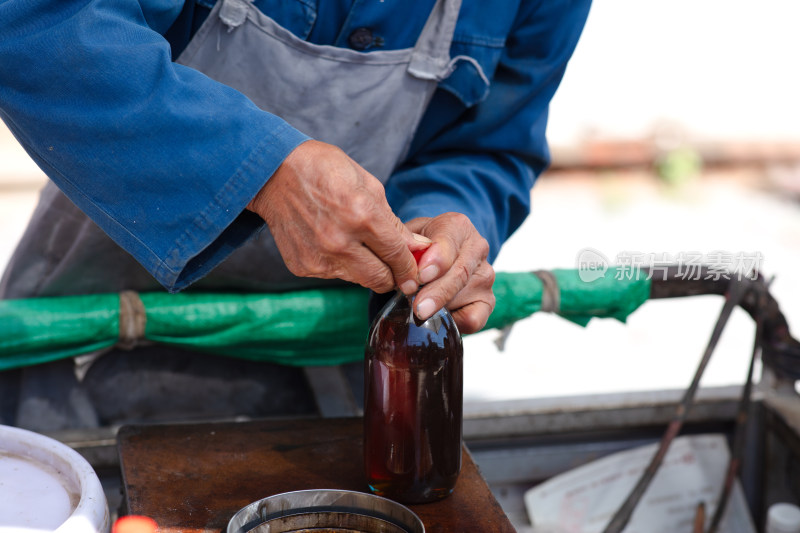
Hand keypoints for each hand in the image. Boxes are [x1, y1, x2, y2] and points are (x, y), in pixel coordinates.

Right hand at [246, 140, 427, 293]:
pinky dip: (341, 265)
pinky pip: (334, 275)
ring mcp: (319, 257)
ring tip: (358, 246)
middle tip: (394, 268)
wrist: (274, 173)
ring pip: (358, 280)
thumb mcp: (369, 185)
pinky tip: (332, 243)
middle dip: (392, 276)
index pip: (398, 256)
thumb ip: (393, 223)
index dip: (411, 268)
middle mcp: (340, 242)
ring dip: (365, 269)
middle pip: (380, 279)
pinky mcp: (303, 266)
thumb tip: (418, 248)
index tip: (414, 273)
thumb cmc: (326, 170)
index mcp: (362, 216)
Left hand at [405, 214, 494, 333]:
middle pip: (460, 273)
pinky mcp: (487, 301)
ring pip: (464, 297)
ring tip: (418, 308)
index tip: (422, 275)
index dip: (437, 261)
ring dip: (440, 308)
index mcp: (458, 226)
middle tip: (419, 308)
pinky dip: (455, 323)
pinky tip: (438, 318)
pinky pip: (474, 318)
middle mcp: (477, 247)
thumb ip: (405, 248)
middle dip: (438, 292)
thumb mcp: (407, 240)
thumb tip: (402, 264)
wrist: (434, 259)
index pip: (450, 242)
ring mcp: (485, 275)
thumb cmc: (418, 249)